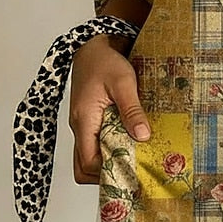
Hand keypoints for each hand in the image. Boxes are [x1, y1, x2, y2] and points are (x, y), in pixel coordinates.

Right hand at [68, 34, 150, 184]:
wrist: (93, 47)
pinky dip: (108, 149)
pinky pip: (94, 144)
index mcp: (84, 121)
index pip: (88, 163)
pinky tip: (128, 143)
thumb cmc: (105, 62)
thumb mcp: (123, 83)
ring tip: (133, 160)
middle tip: (133, 172)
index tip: (131, 173)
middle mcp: (79, 127)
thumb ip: (132, 109)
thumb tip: (142, 136)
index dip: (108, 173)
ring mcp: (83, 125)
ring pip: (88, 157)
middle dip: (106, 174)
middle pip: (83, 167)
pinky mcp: (89, 120)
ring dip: (107, 162)